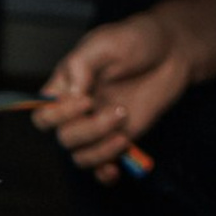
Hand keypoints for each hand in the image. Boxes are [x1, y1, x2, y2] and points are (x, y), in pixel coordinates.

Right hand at [33, 10, 192, 177]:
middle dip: (91, 129)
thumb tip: (71, 96)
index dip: (59, 115)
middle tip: (120, 110)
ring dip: (102, 149)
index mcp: (66, 88)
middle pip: (65, 138)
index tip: (87, 99)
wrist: (171, 53)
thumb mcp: (104, 42)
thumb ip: (80, 65)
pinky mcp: (116, 142)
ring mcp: (97, 129)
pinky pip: (101, 170)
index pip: (43, 114)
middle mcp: (77, 112)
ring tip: (126, 127)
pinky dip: (105, 174)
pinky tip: (116, 169)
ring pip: (81, 157)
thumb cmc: (136, 40)